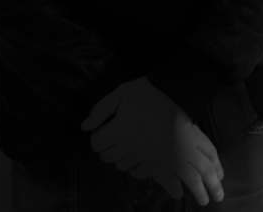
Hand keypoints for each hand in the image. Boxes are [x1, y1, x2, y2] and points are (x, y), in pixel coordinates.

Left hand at [81, 76, 223, 203]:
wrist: (178, 96)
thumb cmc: (149, 92)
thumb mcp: (122, 91)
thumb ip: (101, 109)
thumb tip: (84, 127)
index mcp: (118, 130)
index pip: (96, 143)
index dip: (97, 134)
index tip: (105, 126)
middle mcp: (127, 146)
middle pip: (106, 156)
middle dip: (107, 146)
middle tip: (116, 132)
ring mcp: (142, 155)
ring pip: (120, 165)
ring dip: (120, 155)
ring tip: (128, 140)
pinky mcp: (156, 159)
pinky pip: (138, 171)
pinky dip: (134, 166)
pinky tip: (137, 155)